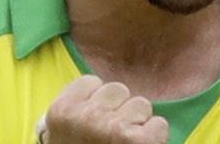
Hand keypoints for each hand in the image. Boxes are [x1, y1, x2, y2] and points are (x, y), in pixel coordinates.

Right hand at [37, 75, 168, 143]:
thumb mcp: (62, 137)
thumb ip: (75, 111)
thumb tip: (96, 91)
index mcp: (61, 112)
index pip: (92, 82)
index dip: (99, 102)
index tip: (95, 123)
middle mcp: (86, 116)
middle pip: (118, 89)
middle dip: (121, 110)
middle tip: (112, 138)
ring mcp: (112, 127)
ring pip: (141, 104)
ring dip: (139, 124)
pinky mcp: (139, 141)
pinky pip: (159, 124)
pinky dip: (155, 140)